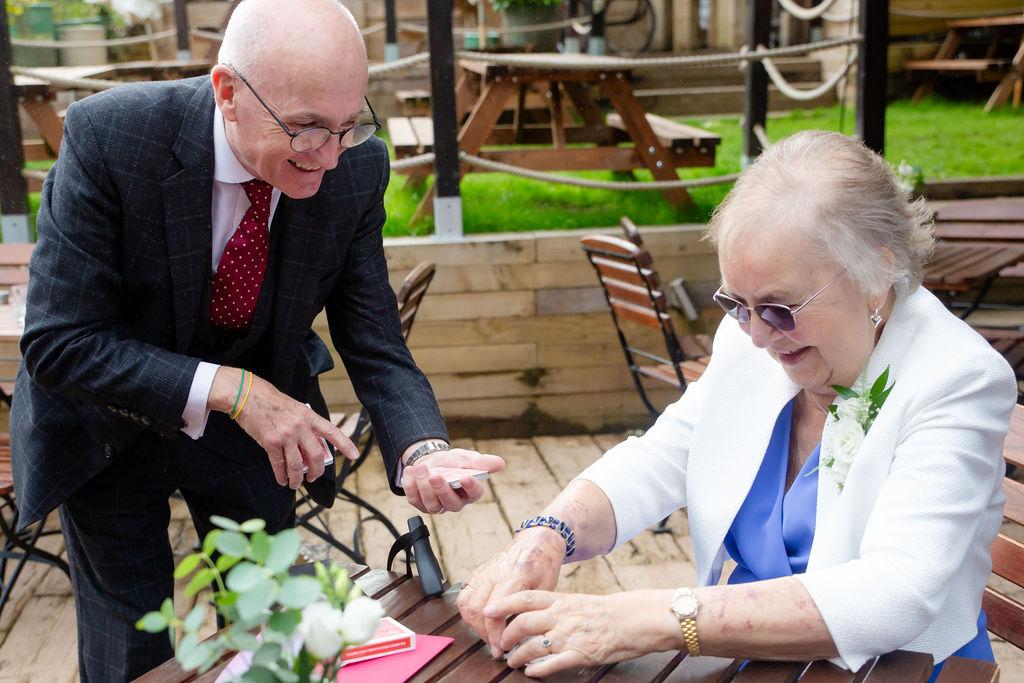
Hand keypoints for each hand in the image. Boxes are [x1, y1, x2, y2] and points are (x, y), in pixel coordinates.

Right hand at [211, 368, 358, 488]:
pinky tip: (283, 480)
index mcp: (309, 416)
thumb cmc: (272, 401)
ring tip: (296, 484)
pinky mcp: (270, 442)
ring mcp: (285, 435)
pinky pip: (279, 464)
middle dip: (317, 471)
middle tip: (314, 477)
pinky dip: (282, 475)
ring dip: (297, 478)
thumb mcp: (295, 408)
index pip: (332, 431)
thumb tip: (311, 446)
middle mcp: (300, 426)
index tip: (354, 455)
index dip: (345, 444)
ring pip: (297, 464)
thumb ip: (305, 425)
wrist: (248, 396)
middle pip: (316, 455)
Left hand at [402, 448, 503, 513]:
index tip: (465, 477)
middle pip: (450, 503)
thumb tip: (500, 463)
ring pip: (431, 504)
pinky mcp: (421, 504)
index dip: (470, 487)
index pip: (474, 494)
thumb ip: (481, 462)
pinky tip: (411, 471)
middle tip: (435, 475)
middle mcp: (454, 502)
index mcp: (470, 492)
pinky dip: (411, 485)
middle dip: (441, 489)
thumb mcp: (467, 458)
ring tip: (421, 468)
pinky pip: (414, 499)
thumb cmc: (453, 463)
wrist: (433, 462)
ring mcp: (437, 505)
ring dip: (424, 486)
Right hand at [456, 527, 563, 658]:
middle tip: (495, 646)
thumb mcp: (546, 589)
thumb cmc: (544, 565)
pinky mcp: (479, 571)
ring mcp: (484, 571)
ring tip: (488, 635)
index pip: (495, 611)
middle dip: (483, 633)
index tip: (501, 650)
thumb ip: (529, 610)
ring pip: (466, 602)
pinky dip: (469, 611)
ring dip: (473, 623)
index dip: (495, 635)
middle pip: (476, 609)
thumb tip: (520, 639)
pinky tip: (481, 620)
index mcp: (514, 576)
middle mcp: (494, 573)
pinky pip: (465, 594)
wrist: (537, 541)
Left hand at [487, 590, 672, 677]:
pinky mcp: (579, 654)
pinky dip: (537, 669)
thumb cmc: (605, 612)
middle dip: (506, 636)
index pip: (525, 598)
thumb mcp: (577, 602)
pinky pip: (551, 664)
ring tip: (512, 661)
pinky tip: (531, 672)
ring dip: (517, 656)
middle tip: (499, 644)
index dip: (503, 604)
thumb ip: (555, 607)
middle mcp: (561, 616)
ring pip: (531, 647)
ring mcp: (569, 636)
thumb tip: (531, 614)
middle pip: (522, 624)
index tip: (487, 610)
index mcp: (561, 601)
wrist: (632, 620)